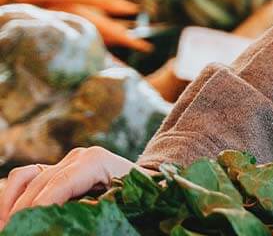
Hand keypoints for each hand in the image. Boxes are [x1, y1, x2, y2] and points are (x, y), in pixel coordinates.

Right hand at [0, 147, 139, 227]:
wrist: (145, 183)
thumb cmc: (139, 195)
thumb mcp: (122, 204)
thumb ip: (95, 212)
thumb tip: (67, 221)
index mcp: (96, 161)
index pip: (61, 182)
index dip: (42, 205)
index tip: (27, 226)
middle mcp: (77, 157)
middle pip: (40, 184)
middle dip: (24, 212)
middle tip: (14, 232)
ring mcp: (63, 161)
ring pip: (26, 179)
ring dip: (11, 204)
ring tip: (8, 227)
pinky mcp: (54, 169)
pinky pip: (25, 178)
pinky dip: (12, 195)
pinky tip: (8, 218)